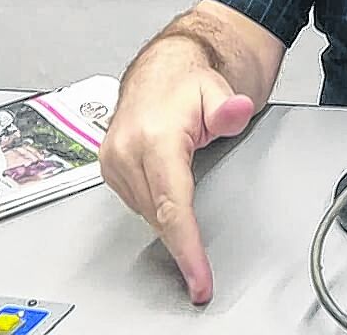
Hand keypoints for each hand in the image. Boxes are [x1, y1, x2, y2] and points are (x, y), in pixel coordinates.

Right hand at [99, 48, 254, 303]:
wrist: (161, 69)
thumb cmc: (188, 82)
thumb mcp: (217, 91)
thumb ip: (229, 109)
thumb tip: (237, 110)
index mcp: (155, 137)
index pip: (172, 206)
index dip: (187, 247)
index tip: (198, 277)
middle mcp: (127, 150)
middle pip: (158, 216)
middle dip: (182, 246)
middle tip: (201, 276)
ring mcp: (114, 160)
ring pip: (146, 213)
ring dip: (169, 222)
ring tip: (190, 217)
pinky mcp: (109, 167)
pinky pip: (136, 203)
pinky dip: (156, 209)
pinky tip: (169, 199)